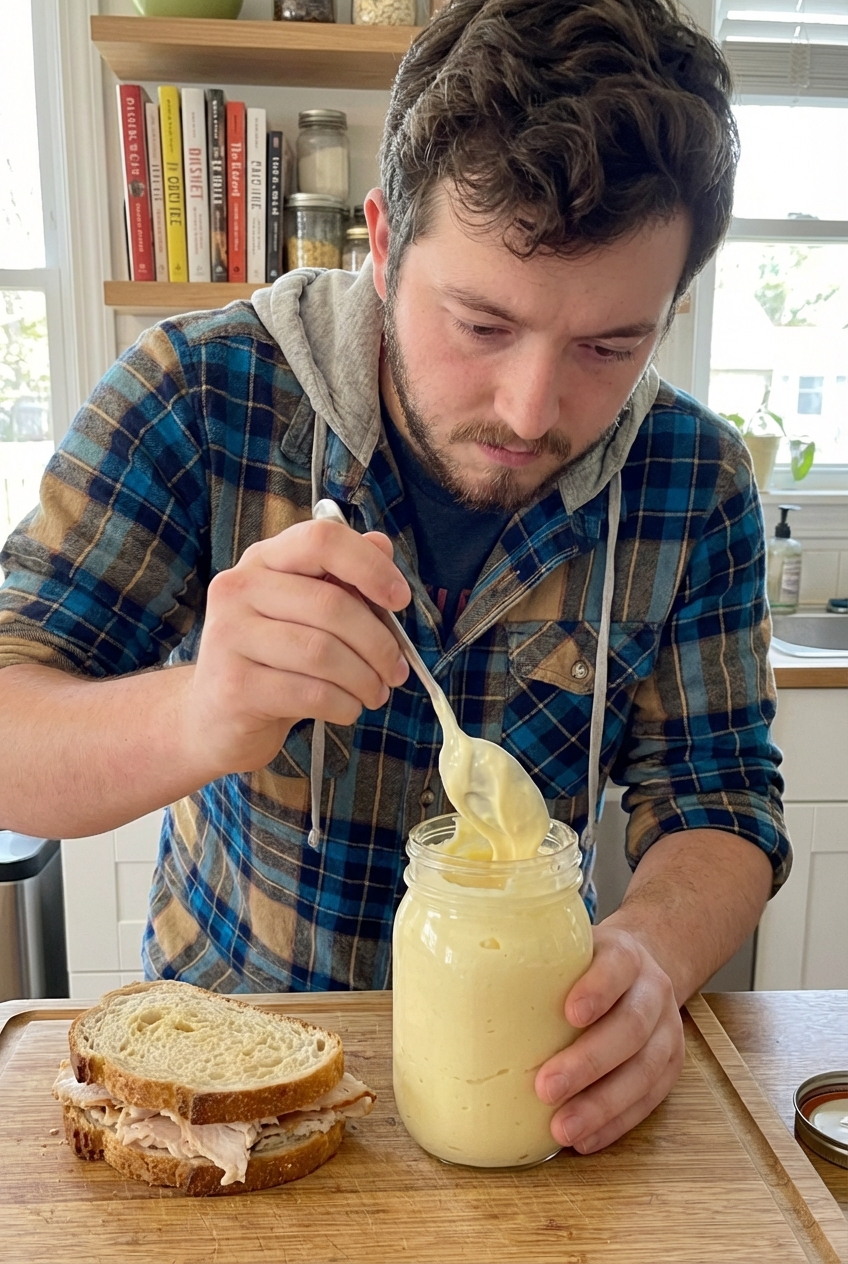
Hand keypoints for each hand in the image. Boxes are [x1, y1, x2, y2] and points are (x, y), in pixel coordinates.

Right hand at [185, 519, 410, 776]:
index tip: (399, 599)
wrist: (214, 718)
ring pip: (324, 653)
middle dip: (379, 643)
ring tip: (376, 692)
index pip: (321, 539)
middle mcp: (239, 588)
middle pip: (331, 604)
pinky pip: (310, 692)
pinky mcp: (234, 686)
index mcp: (264, 560)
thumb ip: (344, 579)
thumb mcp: (307, 614)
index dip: (370, 566)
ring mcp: (230, 636)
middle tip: (396, 670)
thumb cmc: (273, 661)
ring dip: (365, 679)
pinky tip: (347, 708)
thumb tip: (382, 545)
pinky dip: (343, 705)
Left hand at [535, 923, 684, 1152]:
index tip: (569, 1013)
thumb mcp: (566, 947)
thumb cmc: (586, 964)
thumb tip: (450, 980)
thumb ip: (531, 960)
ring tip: (562, 1130)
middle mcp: (652, 991)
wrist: (641, 970)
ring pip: (644, 1071)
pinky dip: (616, 1124)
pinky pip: (648, 1102)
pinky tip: (585, 1139)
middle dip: (589, 1062)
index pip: (618, 966)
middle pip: (631, 1027)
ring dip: (602, 1105)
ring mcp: (666, 1031)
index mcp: (626, 955)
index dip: (598, 989)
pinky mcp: (669, 1068)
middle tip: (545, 1088)